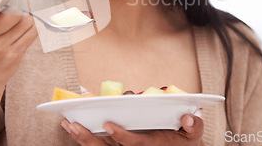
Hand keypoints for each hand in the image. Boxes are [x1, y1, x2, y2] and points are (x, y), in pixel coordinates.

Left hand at [61, 114, 203, 145]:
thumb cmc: (183, 138)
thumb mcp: (194, 134)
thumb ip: (194, 126)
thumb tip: (188, 118)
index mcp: (152, 145)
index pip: (134, 144)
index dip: (121, 136)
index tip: (109, 124)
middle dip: (90, 138)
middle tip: (75, 125)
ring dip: (82, 137)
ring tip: (67, 124)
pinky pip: (97, 144)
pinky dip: (83, 137)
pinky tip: (71, 126)